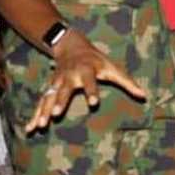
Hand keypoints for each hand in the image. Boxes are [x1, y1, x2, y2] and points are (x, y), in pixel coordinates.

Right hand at [26, 30, 145, 132]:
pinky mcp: (49, 88)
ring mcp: (57, 82)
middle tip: (56, 114)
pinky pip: (41, 102)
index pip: (90, 81)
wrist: (71, 46)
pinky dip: (35, 114)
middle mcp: (69, 76)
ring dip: (43, 111)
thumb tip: (144, 96)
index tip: (94, 102)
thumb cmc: (97, 60)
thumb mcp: (113, 68)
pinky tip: (30, 128)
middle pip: (64, 90)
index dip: (92, 91)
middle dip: (60, 102)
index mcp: (87, 70)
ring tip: (40, 125)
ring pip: (49, 97)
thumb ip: (128, 82)